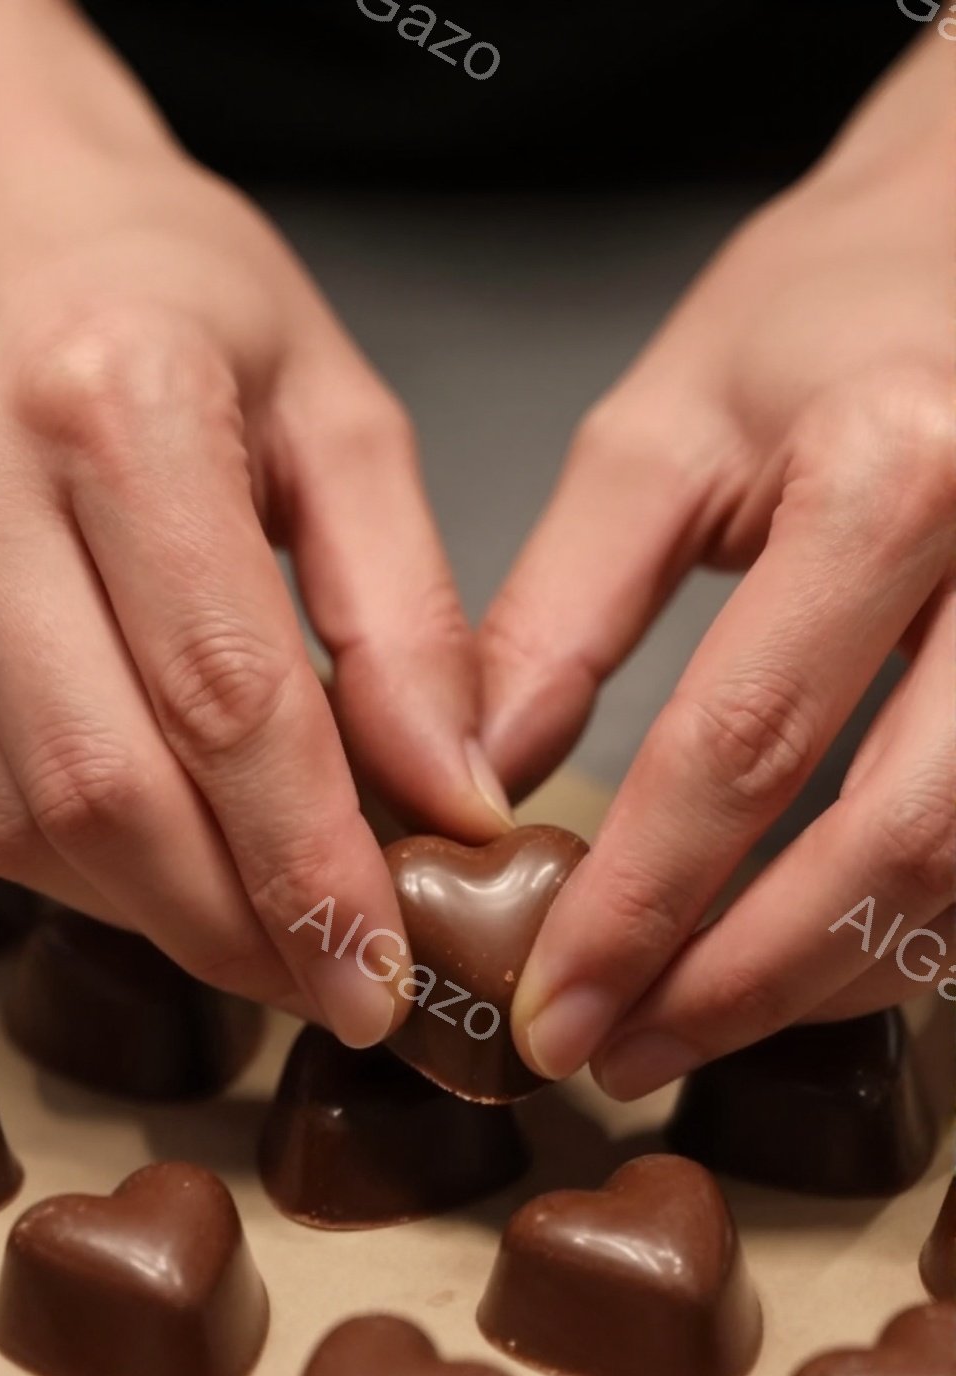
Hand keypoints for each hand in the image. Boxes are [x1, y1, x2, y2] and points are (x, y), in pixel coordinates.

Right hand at [0, 0, 507, 1044]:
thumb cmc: (169, 286)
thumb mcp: (333, 408)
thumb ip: (402, 608)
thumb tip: (452, 796)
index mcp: (114, 411)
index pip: (227, 702)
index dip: (311, 867)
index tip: (382, 972)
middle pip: (108, 792)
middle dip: (235, 927)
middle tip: (333, 985)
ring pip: (22, 821)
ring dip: (157, 915)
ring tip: (266, 935)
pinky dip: (78, 869)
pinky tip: (166, 871)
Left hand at [480, 38, 954, 1096]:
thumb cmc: (829, 319)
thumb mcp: (667, 430)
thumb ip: (561, 611)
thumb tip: (471, 787)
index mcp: (896, 476)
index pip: (745, 747)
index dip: (640, 907)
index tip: (551, 1009)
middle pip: (892, 849)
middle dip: (743, 986)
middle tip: (619, 1055)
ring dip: (829, 983)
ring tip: (692, 1026)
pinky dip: (905, 935)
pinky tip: (806, 962)